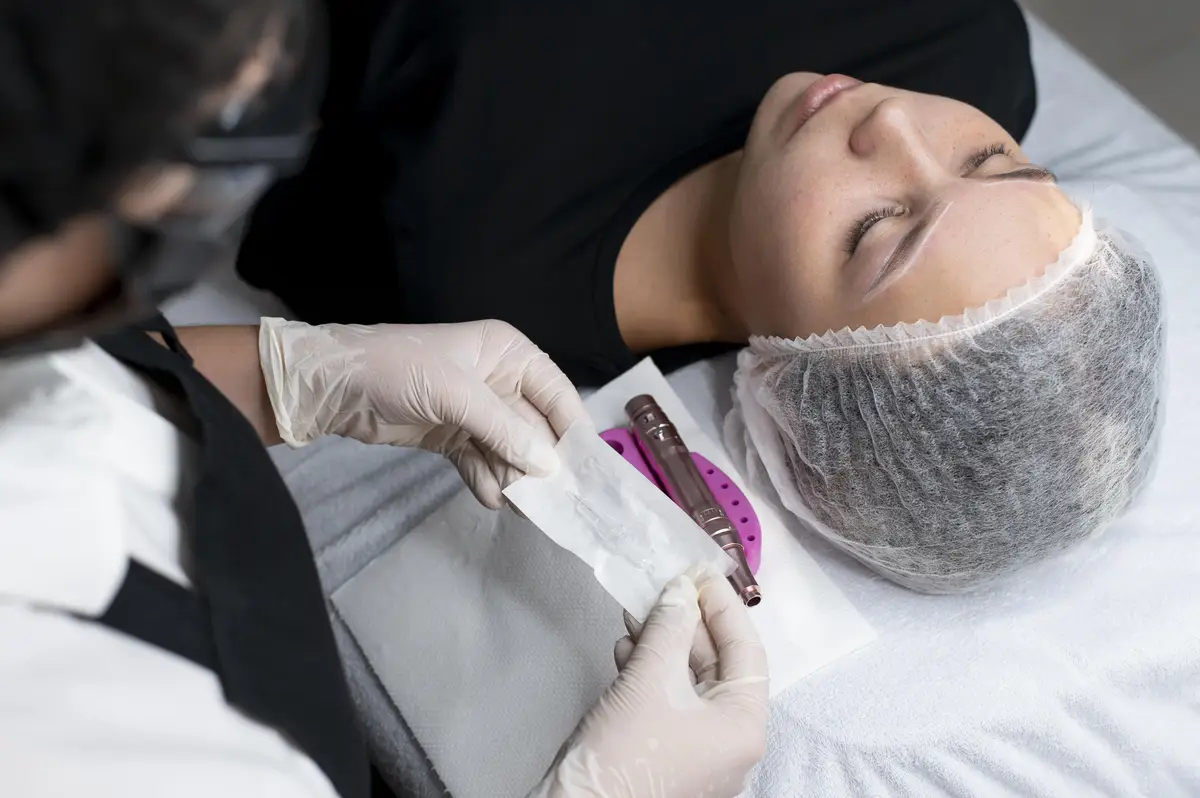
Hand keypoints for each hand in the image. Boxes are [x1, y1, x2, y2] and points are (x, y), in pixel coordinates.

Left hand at [258, 317, 589, 507]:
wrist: (331, 386)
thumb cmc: (396, 368)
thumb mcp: (455, 393)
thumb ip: (504, 430)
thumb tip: (548, 466)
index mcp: (507, 353)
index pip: (554, 392)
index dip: (573, 428)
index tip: (588, 468)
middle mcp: (498, 380)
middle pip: (535, 427)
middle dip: (542, 462)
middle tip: (559, 500)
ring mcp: (474, 411)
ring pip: (509, 450)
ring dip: (516, 478)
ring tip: (526, 508)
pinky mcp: (451, 436)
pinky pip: (482, 462)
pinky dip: (487, 481)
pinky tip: (492, 498)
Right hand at [531, 565, 769, 797]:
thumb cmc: (626, 752)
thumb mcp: (650, 677)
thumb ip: (670, 626)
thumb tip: (681, 590)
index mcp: (744, 726)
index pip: (746, 650)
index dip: (723, 605)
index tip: (699, 571)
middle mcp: (731, 742)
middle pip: (718, 665)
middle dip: (686, 623)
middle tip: (663, 587)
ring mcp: (701, 752)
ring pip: (689, 681)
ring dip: (663, 644)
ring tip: (636, 616)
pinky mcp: (669, 755)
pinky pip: (670, 701)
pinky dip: (650, 672)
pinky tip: (626, 650)